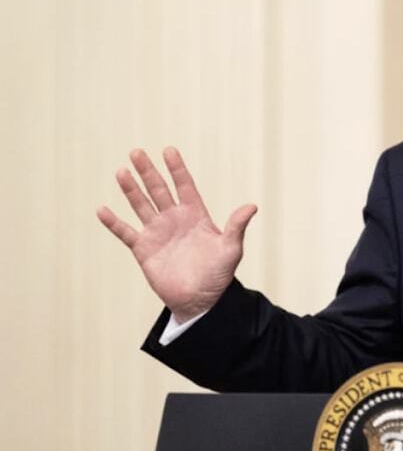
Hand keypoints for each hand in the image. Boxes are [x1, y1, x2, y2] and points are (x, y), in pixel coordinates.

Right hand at [97, 147, 257, 322]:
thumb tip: (252, 206)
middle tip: (136, 152)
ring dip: (131, 190)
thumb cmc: (218, 274)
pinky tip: (102, 209)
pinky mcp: (144, 249)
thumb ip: (236, 227)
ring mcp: (157, 232)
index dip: (177, 169)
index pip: (184, 186)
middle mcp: (174, 219)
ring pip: (141, 205)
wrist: (200, 300)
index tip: (168, 150)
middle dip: (148, 171)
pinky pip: (125, 233)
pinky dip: (114, 222)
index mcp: (195, 215)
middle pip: (159, 190)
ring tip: (121, 172)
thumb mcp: (231, 249)